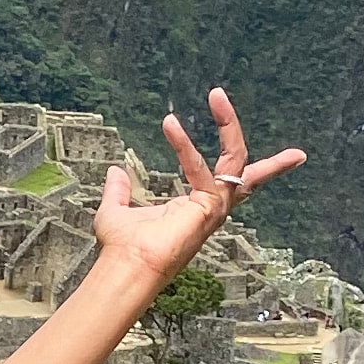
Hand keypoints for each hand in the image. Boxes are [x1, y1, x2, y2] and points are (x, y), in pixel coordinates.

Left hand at [90, 86, 303, 300]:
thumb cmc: (122, 248)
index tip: (212, 119)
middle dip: (243, 136)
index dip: (220, 146)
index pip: (223, 174)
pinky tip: (170, 126)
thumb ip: (118, 190)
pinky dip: (185, 148)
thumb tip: (116, 170)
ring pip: (237, 161)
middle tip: (228, 100)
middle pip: (247, 169)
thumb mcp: (116, 209)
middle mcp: (211, 207)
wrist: (125, 267)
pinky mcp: (209, 209)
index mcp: (196, 206)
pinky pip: (203, 170)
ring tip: (217, 96)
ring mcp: (214, 208)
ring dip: (229, 126)